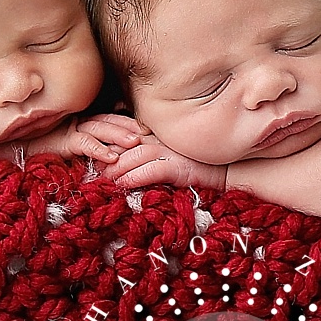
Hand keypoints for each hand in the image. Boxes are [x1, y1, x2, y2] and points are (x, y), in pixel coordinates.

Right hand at [25, 113, 145, 162]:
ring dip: (119, 135)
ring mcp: (71, 128)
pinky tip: (112, 157)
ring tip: (135, 142)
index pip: (111, 119)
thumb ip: (91, 147)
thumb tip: (115, 156)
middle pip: (110, 121)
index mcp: (84, 122)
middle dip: (130, 126)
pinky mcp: (62, 139)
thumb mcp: (74, 148)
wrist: (17, 151)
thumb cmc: (46, 150)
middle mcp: (80, 122)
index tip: (149, 130)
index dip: (129, 123)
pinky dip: (99, 149)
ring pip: (100, 129)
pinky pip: (84, 143)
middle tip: (149, 133)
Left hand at [102, 134, 226, 191]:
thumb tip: (129, 164)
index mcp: (159, 135)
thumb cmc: (198, 167)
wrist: (227, 173)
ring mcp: (171, 152)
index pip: (129, 136)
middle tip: (93, 168)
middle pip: (128, 144)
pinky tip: (123, 184)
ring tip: (103, 179)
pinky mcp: (179, 166)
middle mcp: (162, 140)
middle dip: (108, 156)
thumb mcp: (172, 157)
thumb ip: (153, 156)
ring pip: (136, 155)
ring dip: (117, 167)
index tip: (96, 155)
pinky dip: (135, 177)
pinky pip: (152, 170)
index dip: (111, 144)